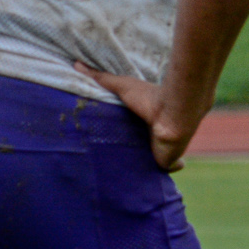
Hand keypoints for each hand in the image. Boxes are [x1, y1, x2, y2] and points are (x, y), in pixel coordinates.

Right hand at [75, 63, 194, 171]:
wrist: (172, 114)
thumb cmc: (150, 98)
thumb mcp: (122, 86)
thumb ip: (101, 78)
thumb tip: (76, 64)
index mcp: (141, 121)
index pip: (126, 132)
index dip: (114, 135)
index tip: (97, 140)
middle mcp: (150, 136)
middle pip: (134, 149)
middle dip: (122, 154)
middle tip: (100, 161)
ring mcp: (158, 150)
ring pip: (144, 164)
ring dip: (134, 167)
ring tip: (111, 175)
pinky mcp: (164, 163)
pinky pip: (157, 175)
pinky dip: (151, 179)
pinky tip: (137, 183)